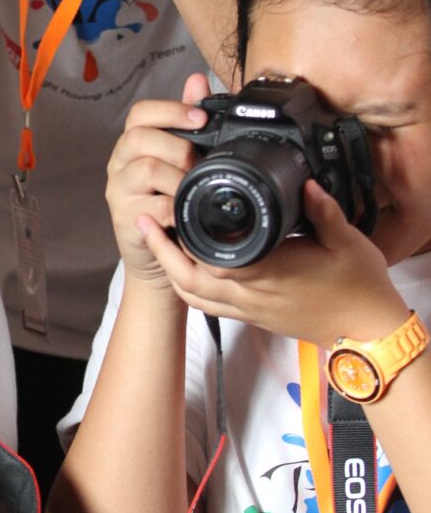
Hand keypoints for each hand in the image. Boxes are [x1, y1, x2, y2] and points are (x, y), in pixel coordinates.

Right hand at [105, 72, 210, 286]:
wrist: (157, 255)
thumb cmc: (170, 202)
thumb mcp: (180, 160)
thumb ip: (187, 121)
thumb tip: (198, 80)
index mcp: (134, 144)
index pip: (141, 113)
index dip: (171, 110)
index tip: (201, 118)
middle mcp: (120, 164)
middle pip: (139, 138)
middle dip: (177, 146)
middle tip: (198, 163)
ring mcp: (119, 191)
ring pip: (146, 168)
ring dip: (178, 177)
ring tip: (193, 188)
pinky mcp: (125, 218)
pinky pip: (153, 205)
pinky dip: (176, 207)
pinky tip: (185, 211)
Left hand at [135, 179, 406, 346]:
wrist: (367, 330)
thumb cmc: (357, 286)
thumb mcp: (345, 239)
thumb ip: (322, 209)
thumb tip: (304, 182)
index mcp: (268, 271)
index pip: (211, 258)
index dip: (182, 239)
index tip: (167, 212)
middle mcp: (251, 295)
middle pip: (190, 278)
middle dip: (163, 251)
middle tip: (145, 222)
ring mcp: (250, 309)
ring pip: (195, 295)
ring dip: (171, 270)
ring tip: (156, 242)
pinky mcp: (253, 317)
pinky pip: (210, 307)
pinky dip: (190, 288)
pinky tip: (183, 270)